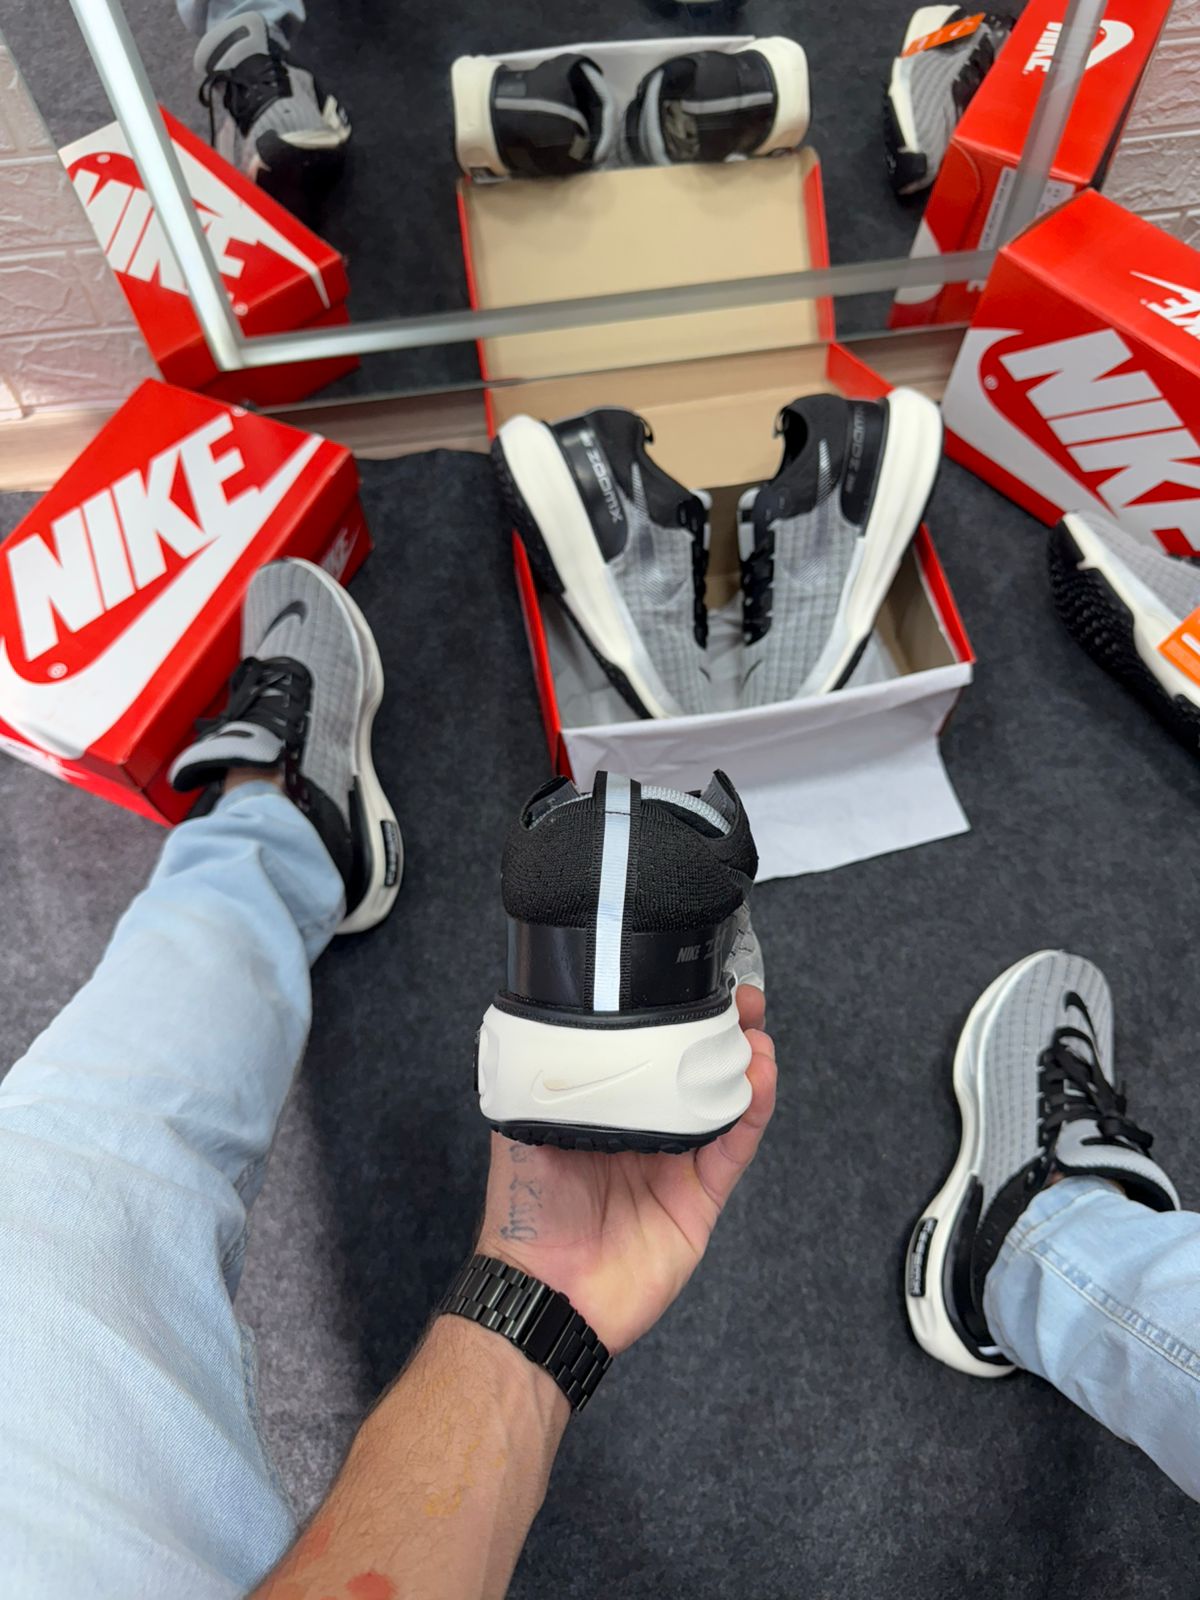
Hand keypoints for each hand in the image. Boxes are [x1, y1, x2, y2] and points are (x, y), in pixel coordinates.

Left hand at [475, 986, 775, 1354]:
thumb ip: (543, 1084)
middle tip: (740, 997)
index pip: (649, 1056)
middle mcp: (646, 1132)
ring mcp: (677, 1164)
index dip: (673, 1021)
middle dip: (721, 1031)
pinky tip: (759, 1077)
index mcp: (607, 1112)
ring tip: (755, 1029)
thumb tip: (543, 1026)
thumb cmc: (525, 1214)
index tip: (690, 985)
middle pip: (695, 1072)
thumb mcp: (522, 1129)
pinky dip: (752, 1111)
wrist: (545, 1290)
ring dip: (745, 1062)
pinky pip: (733, 1147)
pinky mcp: (700, 1198)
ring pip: (724, 1102)